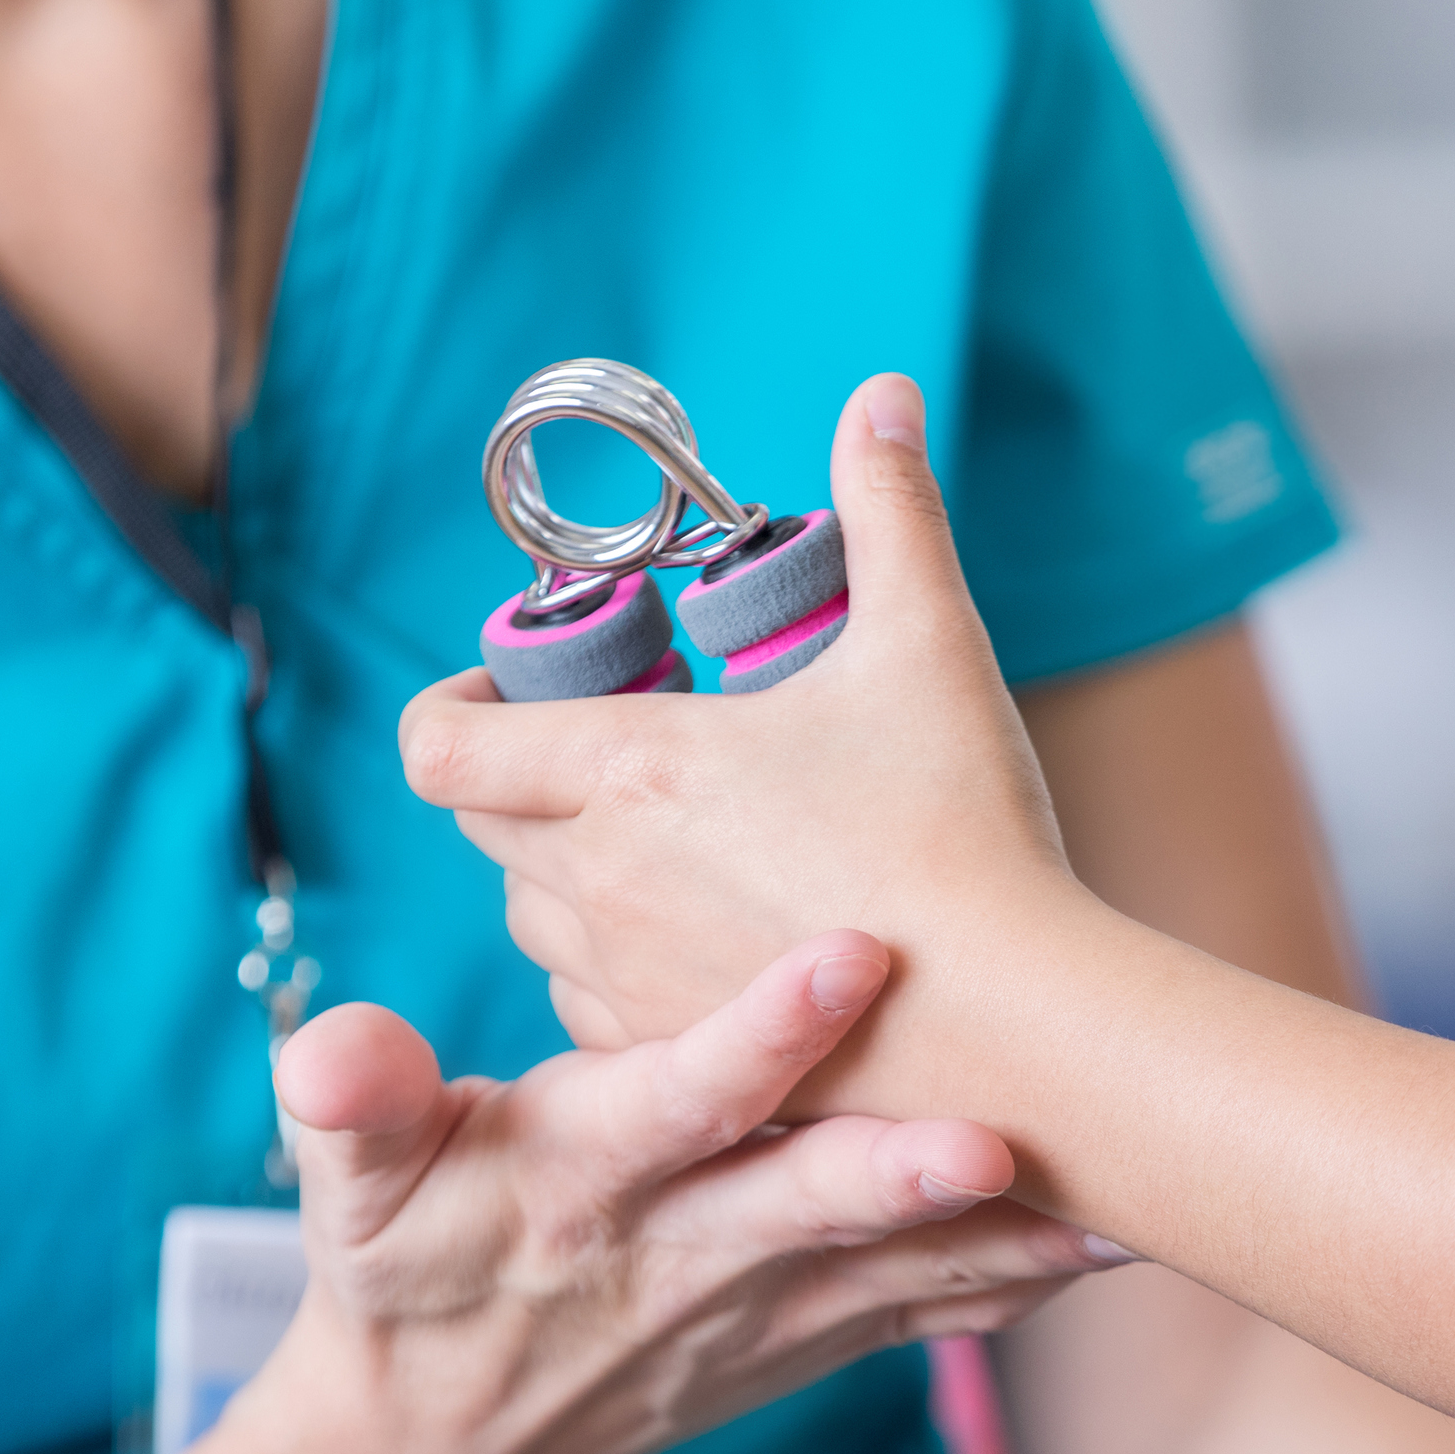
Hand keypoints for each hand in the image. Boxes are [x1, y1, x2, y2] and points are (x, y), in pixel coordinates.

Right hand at [215, 931, 1120, 1453]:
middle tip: (1010, 1132)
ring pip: (892, 1268)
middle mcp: (678, 1251)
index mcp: (576, 1180)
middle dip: (906, 1171)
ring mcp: (750, 1313)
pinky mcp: (800, 1346)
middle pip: (806, 1202)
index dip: (755, 1036)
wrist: (435, 1453)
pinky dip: (1011, 1289)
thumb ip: (354, 1104)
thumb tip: (331, 1049)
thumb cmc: (401, 1270)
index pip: (671, 1101)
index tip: (849, 955)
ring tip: (1126, 1205)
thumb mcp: (349, 1187)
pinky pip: (918, 1318)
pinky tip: (1113, 1250)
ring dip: (1006, 1240)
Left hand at [401, 376, 1097, 1091]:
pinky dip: (614, 957)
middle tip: (612, 742)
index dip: (448, 707)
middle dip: (520, 772)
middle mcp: (599, 886)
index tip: (507, 687)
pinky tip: (701, 929)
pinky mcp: (669, 1058)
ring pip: (531, 915)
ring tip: (664, 835)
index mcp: (629, 774)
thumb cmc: (966, 833)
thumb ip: (892, 509)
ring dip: (566, 866)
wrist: (1017, 1025)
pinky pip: (586, 1002)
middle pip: (480, 823)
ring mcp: (626, 984)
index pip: (438, 746)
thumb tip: (881, 395)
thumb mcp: (928, 645)